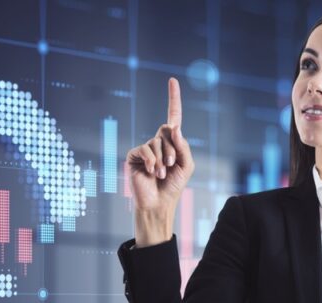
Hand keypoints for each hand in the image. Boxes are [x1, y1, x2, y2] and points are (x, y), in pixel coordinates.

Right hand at [126, 77, 194, 244]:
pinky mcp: (134, 156)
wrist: (159, 204)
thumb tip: (173, 126)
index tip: (172, 80)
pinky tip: (153, 173)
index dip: (173, 98)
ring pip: (157, 142)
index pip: (173, 116)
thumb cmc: (174, 186)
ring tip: (162, 174)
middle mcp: (158, 142)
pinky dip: (152, 161)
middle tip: (171, 166)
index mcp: (172, 142)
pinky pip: (144, 149)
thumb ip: (183, 145)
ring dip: (163, 160)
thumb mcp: (187, 165)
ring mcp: (145, 148)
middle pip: (167, 131)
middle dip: (173, 150)